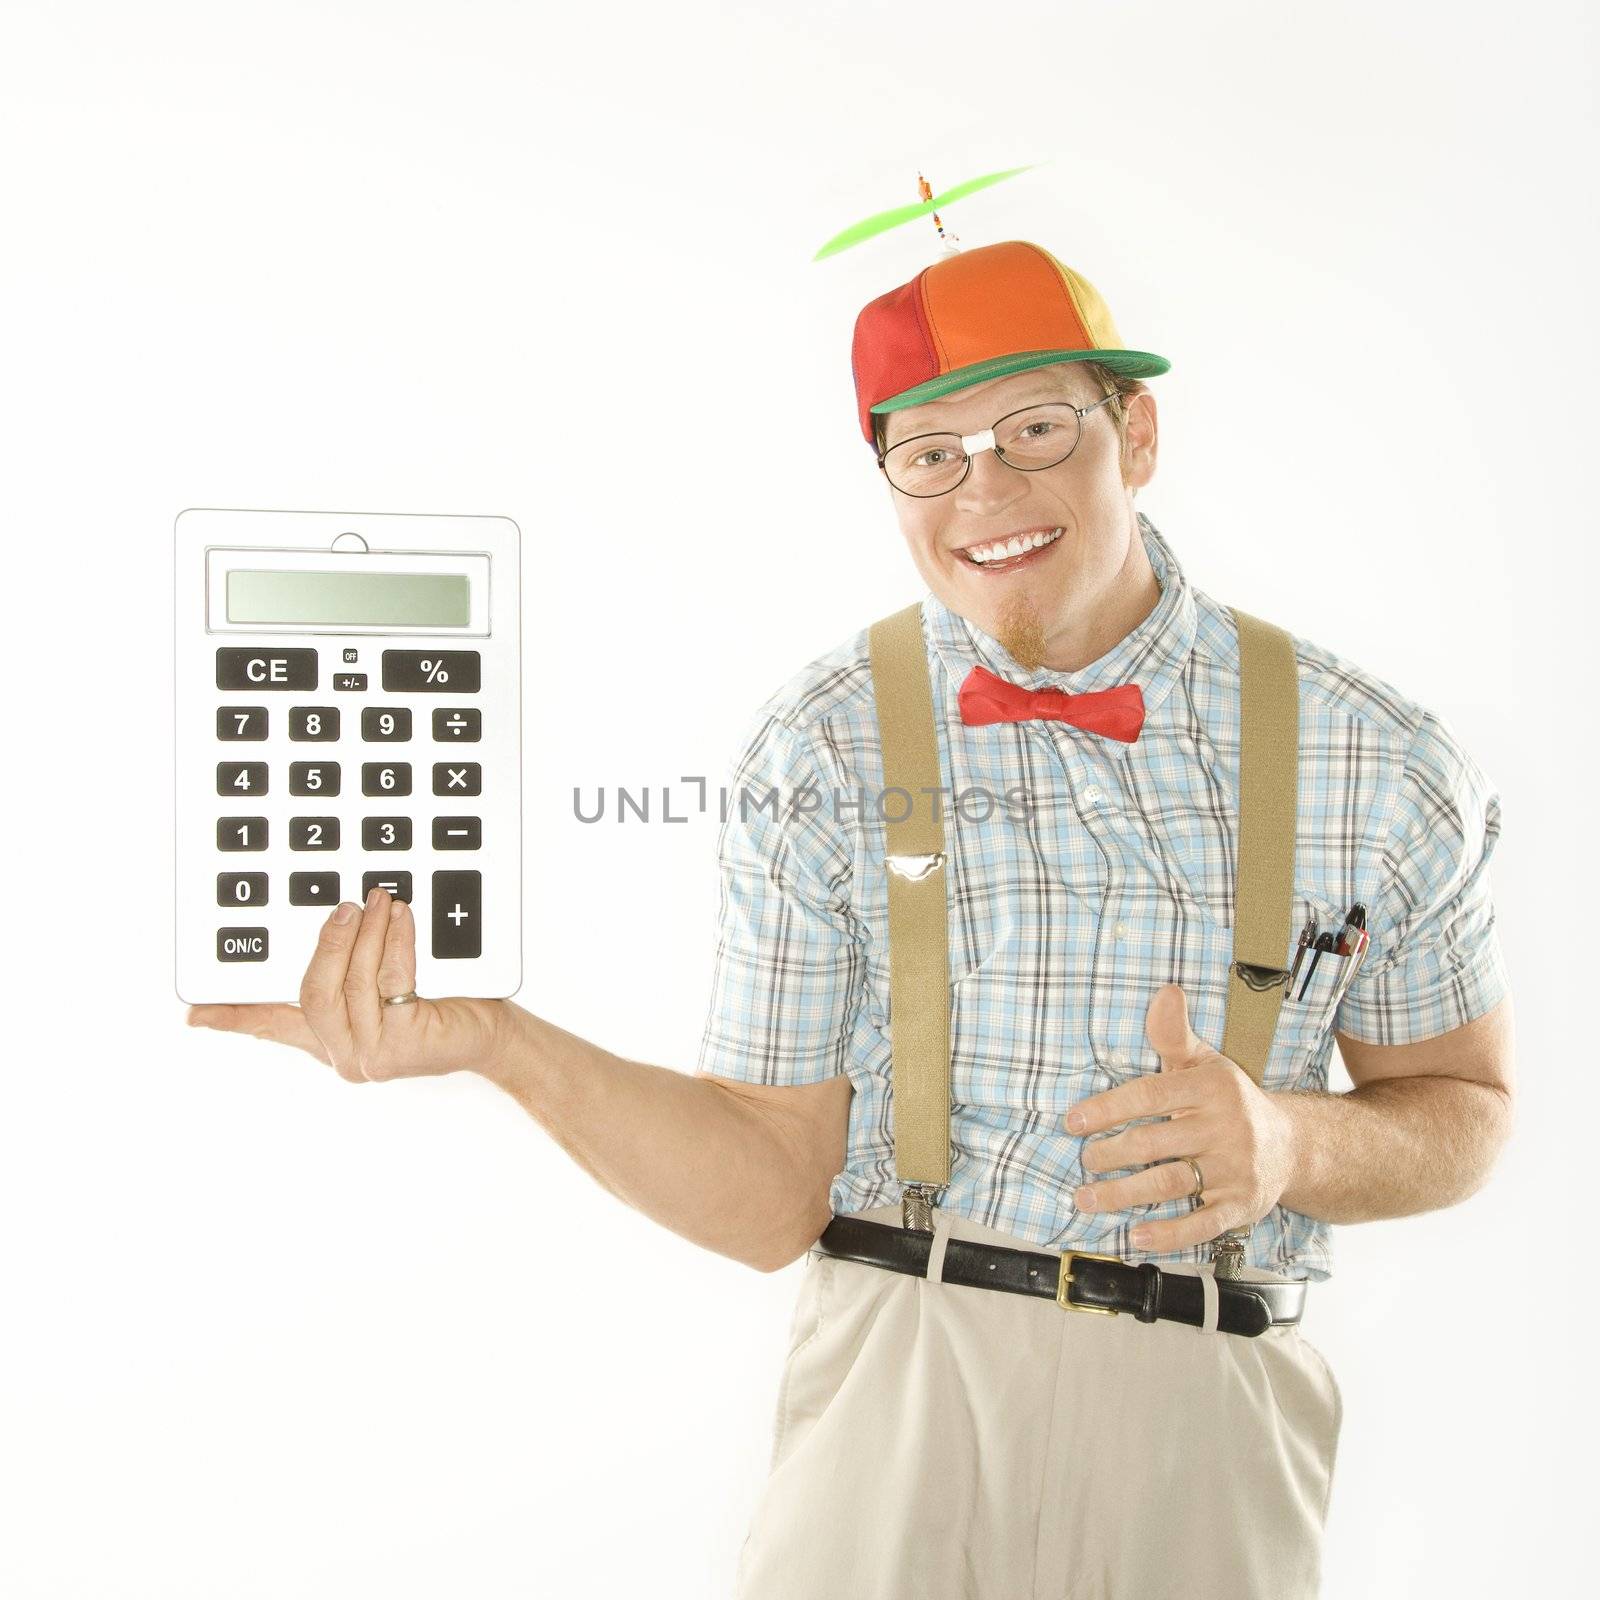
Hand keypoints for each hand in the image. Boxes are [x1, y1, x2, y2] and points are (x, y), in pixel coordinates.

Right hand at [186, 886, 513, 1083]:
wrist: (492, 1037)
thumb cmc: (444, 1005)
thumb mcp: (388, 985)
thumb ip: (352, 967)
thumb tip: (335, 916)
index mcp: (329, 1039)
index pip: (271, 1026)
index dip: (232, 1015)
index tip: (194, 1012)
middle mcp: (344, 1053)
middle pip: (309, 996)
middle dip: (326, 944)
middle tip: (345, 907)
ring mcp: (371, 1054)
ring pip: (347, 985)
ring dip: (364, 935)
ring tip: (379, 901)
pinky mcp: (401, 1045)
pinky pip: (388, 980)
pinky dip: (395, 943)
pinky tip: (403, 920)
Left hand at [1061, 983, 1296, 1252]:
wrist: (1293, 1146)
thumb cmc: (1231, 1102)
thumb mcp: (1206, 1063)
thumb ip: (1175, 1034)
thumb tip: (1166, 991)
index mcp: (1211, 1088)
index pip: (1150, 1095)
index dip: (1107, 1108)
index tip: (1073, 1121)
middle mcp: (1226, 1128)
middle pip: (1154, 1142)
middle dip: (1110, 1154)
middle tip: (1083, 1162)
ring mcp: (1235, 1170)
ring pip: (1170, 1183)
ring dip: (1123, 1195)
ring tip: (1088, 1198)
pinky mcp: (1241, 1206)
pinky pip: (1201, 1223)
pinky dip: (1168, 1234)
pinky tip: (1136, 1235)